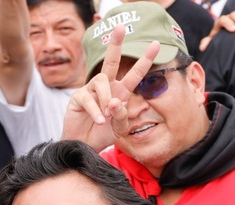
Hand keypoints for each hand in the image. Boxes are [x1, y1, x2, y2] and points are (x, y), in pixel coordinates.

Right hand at [62, 26, 159, 151]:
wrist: (83, 146)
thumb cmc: (102, 135)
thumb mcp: (119, 127)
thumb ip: (121, 115)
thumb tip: (113, 102)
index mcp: (120, 92)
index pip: (134, 74)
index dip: (145, 60)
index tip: (156, 44)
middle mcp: (106, 87)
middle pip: (110, 61)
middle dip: (116, 43)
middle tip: (120, 27)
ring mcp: (90, 90)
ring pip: (102, 81)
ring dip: (106, 98)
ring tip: (106, 117)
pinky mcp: (78, 98)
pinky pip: (88, 98)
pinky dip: (96, 110)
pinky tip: (99, 121)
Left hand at [198, 9, 234, 52]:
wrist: (228, 39)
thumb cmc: (221, 42)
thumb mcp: (214, 42)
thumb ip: (209, 43)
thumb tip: (202, 48)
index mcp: (220, 23)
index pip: (223, 20)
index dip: (228, 23)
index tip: (234, 30)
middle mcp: (229, 18)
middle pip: (234, 15)